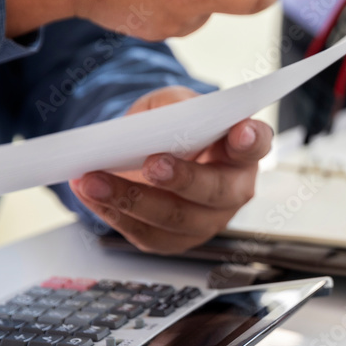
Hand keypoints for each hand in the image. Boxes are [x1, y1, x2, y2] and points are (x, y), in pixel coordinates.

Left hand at [70, 86, 271, 253]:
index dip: (250, 139)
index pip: (255, 145)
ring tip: (93, 180)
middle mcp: (233, 191)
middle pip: (214, 191)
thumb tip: (164, 119)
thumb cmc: (172, 129)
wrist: (149, 153)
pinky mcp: (175, 240)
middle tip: (152, 164)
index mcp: (241, 152)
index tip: (240, 130)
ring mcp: (207, 221)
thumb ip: (175, 107)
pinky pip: (146, 235)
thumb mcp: (173, 104)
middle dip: (181, 178)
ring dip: (131, 200)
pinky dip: (113, 214)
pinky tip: (90, 194)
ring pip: (175, 219)